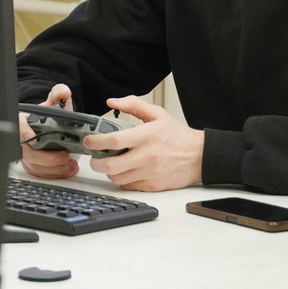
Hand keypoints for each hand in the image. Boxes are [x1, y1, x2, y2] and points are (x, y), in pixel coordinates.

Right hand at [18, 84, 78, 179]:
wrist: (48, 127)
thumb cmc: (47, 116)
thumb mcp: (53, 103)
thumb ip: (58, 94)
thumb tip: (63, 92)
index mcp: (23, 122)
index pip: (18, 126)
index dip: (24, 133)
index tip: (34, 140)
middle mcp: (21, 140)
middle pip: (27, 153)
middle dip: (46, 158)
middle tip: (63, 156)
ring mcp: (26, 154)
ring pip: (35, 166)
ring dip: (54, 169)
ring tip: (71, 164)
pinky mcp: (33, 165)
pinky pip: (41, 174)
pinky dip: (56, 173)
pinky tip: (69, 169)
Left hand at [83, 95, 203, 190]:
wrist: (199, 156)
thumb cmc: (178, 135)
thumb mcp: (157, 114)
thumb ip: (133, 105)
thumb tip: (112, 102)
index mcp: (147, 136)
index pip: (114, 141)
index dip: (96, 142)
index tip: (89, 141)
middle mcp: (147, 156)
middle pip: (110, 165)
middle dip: (96, 163)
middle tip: (95, 157)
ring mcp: (149, 173)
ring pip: (117, 178)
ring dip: (109, 172)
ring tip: (111, 163)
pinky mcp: (152, 185)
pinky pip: (128, 186)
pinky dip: (122, 180)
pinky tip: (125, 171)